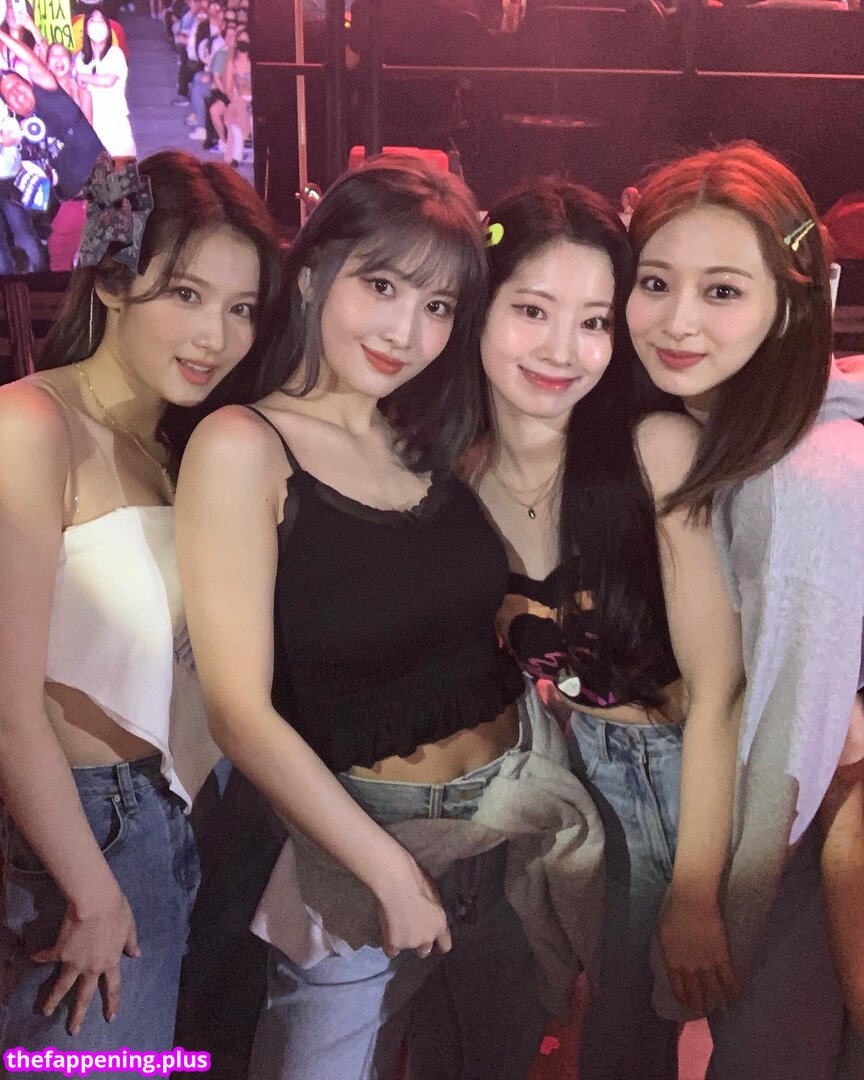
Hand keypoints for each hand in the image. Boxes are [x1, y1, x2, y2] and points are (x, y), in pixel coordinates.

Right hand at [30, 891, 139, 1035]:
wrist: (96, 902)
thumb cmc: (116, 912)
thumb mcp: (129, 927)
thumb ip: (130, 943)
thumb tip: (136, 955)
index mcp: (110, 962)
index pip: (112, 987)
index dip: (111, 1003)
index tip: (109, 1017)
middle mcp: (91, 967)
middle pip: (84, 996)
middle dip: (78, 1014)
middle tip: (73, 1030)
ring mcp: (74, 962)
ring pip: (61, 987)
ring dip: (52, 1000)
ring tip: (45, 1012)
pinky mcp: (59, 952)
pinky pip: (48, 957)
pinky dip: (40, 958)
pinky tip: (32, 958)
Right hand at [373, 856, 450, 959]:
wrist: (398, 885)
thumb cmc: (417, 881)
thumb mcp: (433, 896)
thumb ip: (433, 910)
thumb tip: (430, 911)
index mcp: (440, 925)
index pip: (445, 945)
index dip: (438, 946)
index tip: (434, 945)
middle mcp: (427, 938)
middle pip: (425, 950)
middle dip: (420, 944)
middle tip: (411, 933)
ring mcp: (410, 944)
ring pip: (407, 949)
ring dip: (404, 942)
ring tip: (395, 928)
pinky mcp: (394, 944)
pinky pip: (391, 951)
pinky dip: (389, 945)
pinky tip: (386, 934)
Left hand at [658, 885, 739, 1015]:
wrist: (692, 902)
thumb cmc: (674, 912)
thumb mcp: (663, 933)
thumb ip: (667, 950)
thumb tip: (670, 958)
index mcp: (672, 961)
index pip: (677, 987)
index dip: (682, 998)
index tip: (686, 1005)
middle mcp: (689, 967)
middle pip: (695, 992)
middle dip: (699, 1004)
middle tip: (702, 1012)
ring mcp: (706, 964)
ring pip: (713, 989)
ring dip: (718, 1001)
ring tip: (721, 1008)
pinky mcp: (722, 957)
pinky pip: (729, 979)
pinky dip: (733, 990)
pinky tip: (737, 997)